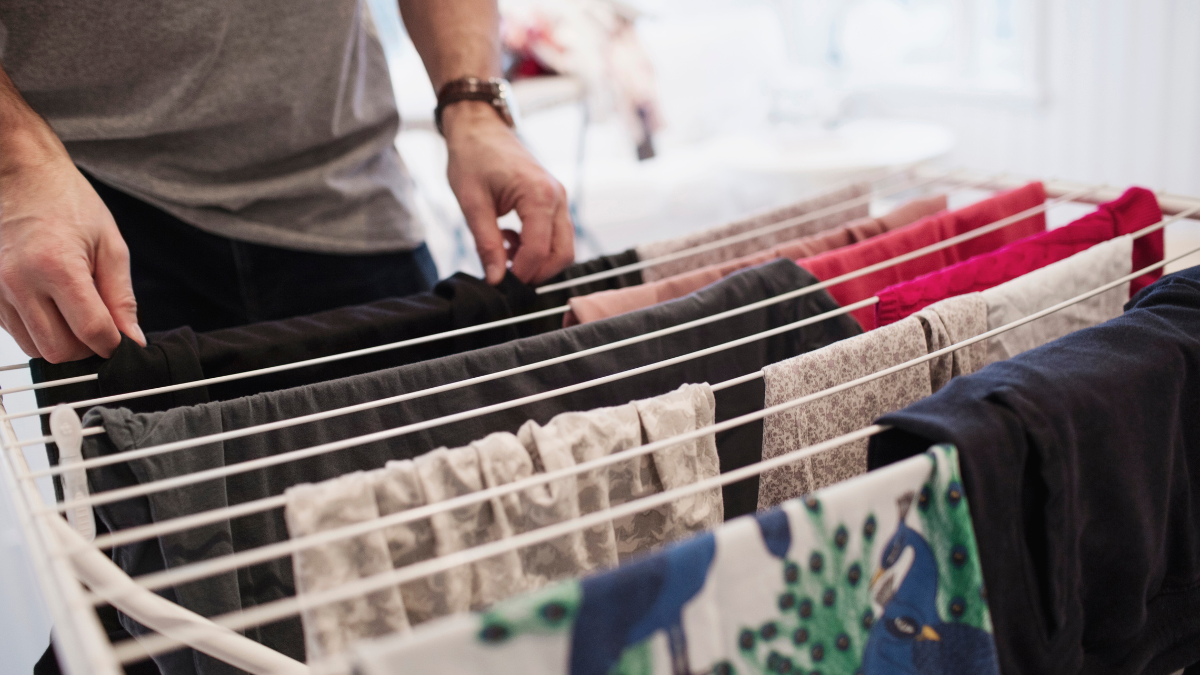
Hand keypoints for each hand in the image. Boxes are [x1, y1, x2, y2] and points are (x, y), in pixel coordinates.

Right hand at [0, 156, 143, 361]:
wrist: (20, 174)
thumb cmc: (68, 202)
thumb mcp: (110, 244)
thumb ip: (122, 298)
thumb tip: (133, 340)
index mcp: (56, 266)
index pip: (91, 331)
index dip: (113, 344)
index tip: (123, 340)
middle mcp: (20, 282)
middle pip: (59, 350)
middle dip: (86, 348)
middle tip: (101, 328)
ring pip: (35, 348)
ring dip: (62, 342)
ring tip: (77, 314)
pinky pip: (16, 333)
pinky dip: (40, 331)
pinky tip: (54, 306)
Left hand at [443, 101, 573, 284]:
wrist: (478, 127)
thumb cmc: (473, 156)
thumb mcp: (472, 203)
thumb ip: (486, 244)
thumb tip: (495, 280)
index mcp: (539, 195)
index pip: (539, 250)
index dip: (521, 273)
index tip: (500, 283)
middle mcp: (556, 197)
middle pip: (563, 253)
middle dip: (537, 272)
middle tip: (506, 276)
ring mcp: (558, 198)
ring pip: (563, 246)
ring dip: (537, 260)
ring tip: (504, 252)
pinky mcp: (553, 199)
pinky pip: (556, 234)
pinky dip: (538, 247)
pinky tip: (510, 240)